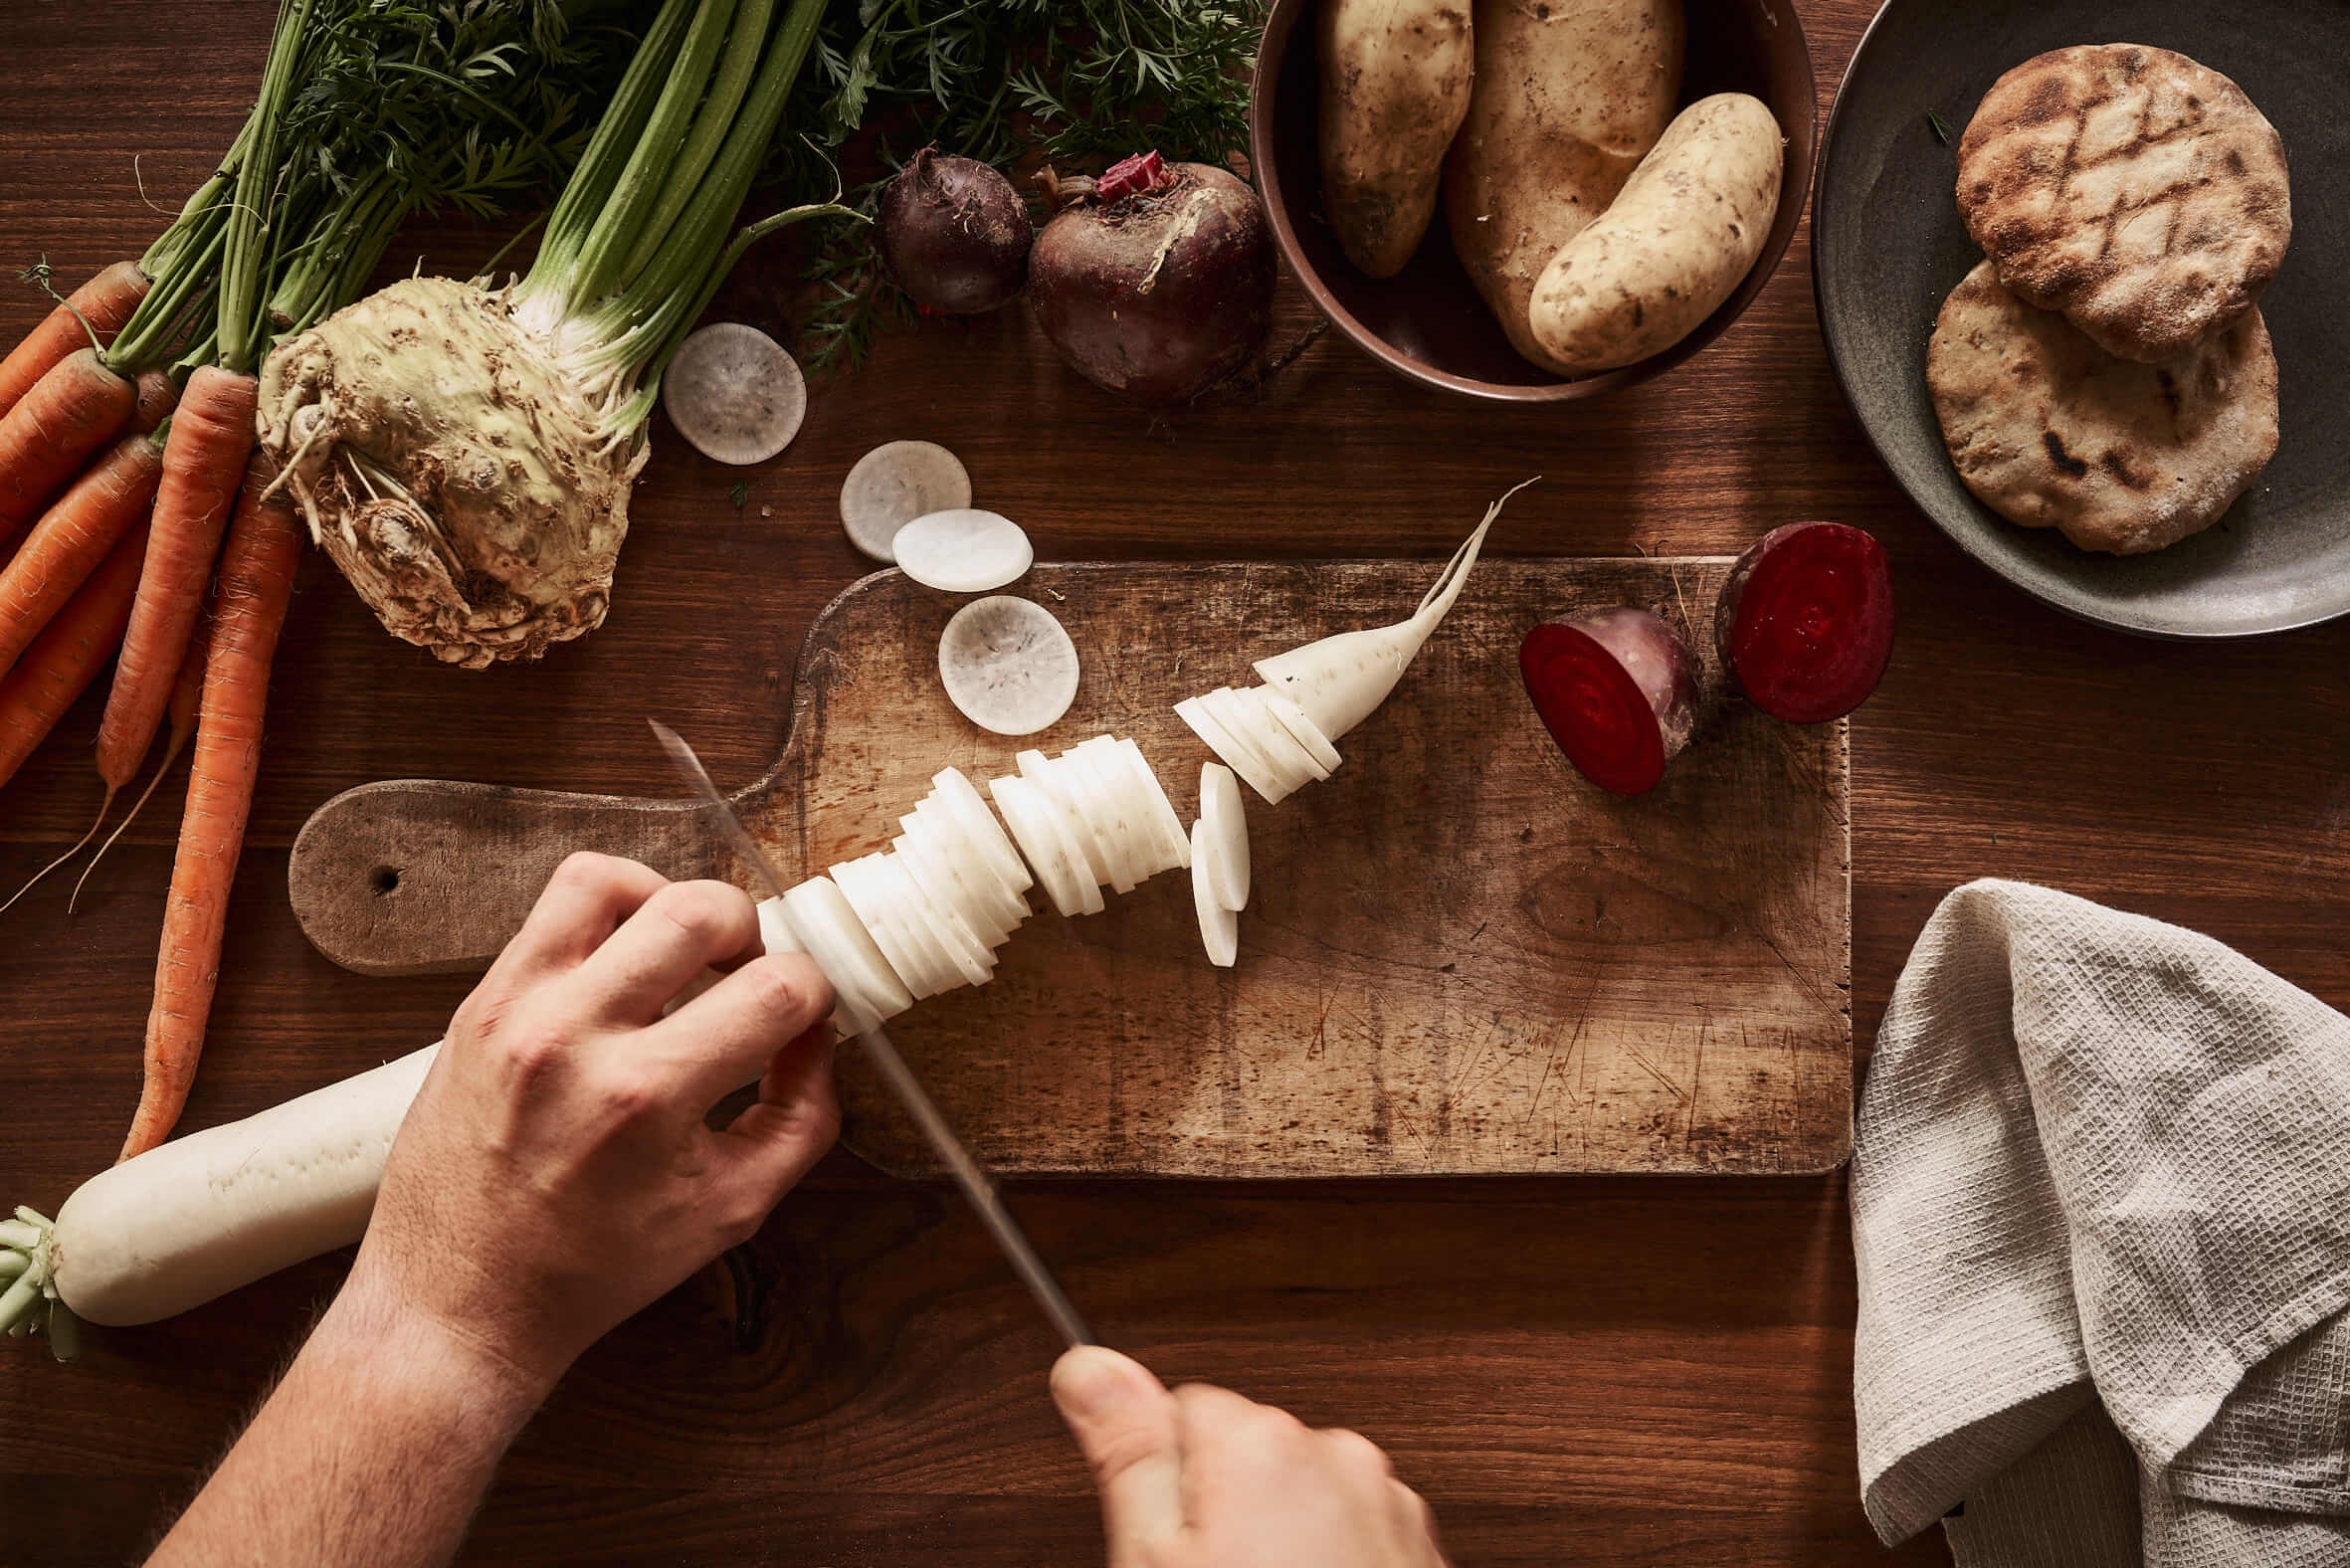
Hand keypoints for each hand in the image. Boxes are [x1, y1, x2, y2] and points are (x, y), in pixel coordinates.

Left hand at [349, 852, 839, 1399]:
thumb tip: (819, 1037)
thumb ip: (800, 1118)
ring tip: (684, 954)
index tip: (804, 1018)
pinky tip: (628, 957)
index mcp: (646, 1098)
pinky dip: (611, 907)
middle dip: (753, 934)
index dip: (814, 996)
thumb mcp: (731, 1211)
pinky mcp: (481, 1001)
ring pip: (616, 880)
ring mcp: (517, 1010)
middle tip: (747, 978)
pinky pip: (554, 903)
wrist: (461, 1300)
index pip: (776, 989)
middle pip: (703, 910)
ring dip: (674, 903)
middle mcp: (575, 1038)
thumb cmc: (593, 1268)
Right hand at [1052, 1346, 1447, 1567]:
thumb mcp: (1153, 1562)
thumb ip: (1127, 1451)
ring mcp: (1387, 1504)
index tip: (1164, 1542)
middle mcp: (1336, 1455)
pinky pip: (1350, 1534)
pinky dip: (1326, 1565)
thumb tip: (1089, 1363)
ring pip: (1300, 1497)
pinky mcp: (1416, 1549)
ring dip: (1279, 1541)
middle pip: (1246, 1452)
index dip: (1160, 1484)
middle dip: (1222, 1510)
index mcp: (1261, 1442)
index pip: (1181, 1409)